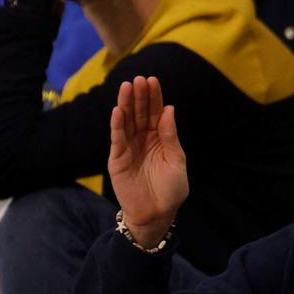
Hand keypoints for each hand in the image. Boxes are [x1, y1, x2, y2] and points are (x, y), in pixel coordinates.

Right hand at [106, 76, 186, 246]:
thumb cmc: (171, 189)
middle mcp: (143, 139)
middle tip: (139, 79)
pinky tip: (117, 111)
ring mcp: (129, 147)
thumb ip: (170, 136)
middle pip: (140, 113)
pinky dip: (116, 125)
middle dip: (139, 96)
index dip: (154, 97)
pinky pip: (117, 139)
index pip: (155, 113)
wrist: (157, 214)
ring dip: (126, 104)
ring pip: (126, 122)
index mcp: (159, 138)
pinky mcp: (117, 159)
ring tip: (126, 87)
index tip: (153, 80)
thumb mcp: (176, 160)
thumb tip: (168, 109)